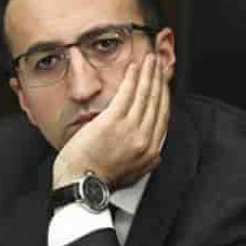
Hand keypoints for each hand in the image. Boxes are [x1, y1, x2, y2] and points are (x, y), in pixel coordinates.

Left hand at [53, 52, 169, 188]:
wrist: (81, 186)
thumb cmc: (97, 181)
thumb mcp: (132, 175)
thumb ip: (143, 160)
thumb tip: (152, 151)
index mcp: (150, 153)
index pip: (163, 118)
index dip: (164, 97)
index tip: (163, 84)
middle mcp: (144, 140)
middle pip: (157, 103)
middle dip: (159, 80)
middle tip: (159, 64)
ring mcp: (130, 130)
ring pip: (145, 95)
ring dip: (148, 74)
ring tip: (149, 60)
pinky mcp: (112, 122)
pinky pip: (127, 94)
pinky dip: (132, 78)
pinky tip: (134, 67)